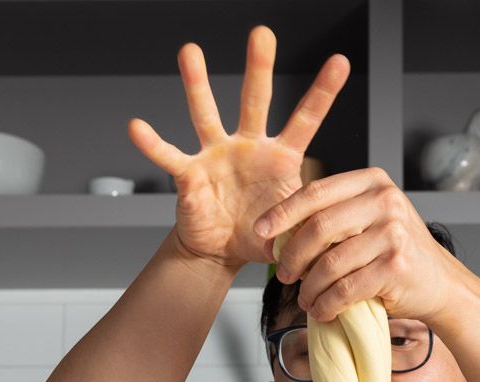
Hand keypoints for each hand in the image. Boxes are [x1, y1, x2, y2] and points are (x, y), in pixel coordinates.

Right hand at [128, 26, 349, 270]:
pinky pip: (170, 158)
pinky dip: (153, 144)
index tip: (340, 61)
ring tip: (190, 51)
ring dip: (197, 84)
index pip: (305, 120)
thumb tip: (342, 234)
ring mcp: (216, 155)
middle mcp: (247, 146)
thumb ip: (312, 225)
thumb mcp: (294, 232)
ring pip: (206, 114)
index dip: (322, 93)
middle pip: (255, 100)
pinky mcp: (190, 176)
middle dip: (259, 67)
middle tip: (263, 32)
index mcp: (279, 157)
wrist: (221, 252)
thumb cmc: (259, 236)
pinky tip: (137, 127)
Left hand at [255, 168, 462, 323]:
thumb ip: (332, 218)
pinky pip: (345, 289)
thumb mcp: (369, 220)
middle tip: (283, 274)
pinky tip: (322, 310)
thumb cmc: (395, 252)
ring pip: (330, 263)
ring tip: (305, 299)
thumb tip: (276, 236)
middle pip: (319, 228)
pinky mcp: (395, 267)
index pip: (316, 192)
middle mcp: (385, 202)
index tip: (260, 232)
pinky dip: (326, 304)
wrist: (441, 283)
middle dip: (293, 256)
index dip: (283, 213)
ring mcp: (393, 234)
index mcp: (372, 182)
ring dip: (309, 287)